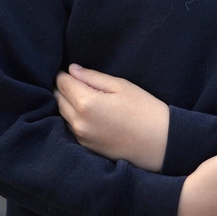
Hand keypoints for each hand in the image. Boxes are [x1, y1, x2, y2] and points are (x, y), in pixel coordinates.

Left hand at [54, 65, 169, 171]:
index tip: (68, 69)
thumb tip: (72, 69)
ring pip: (62, 113)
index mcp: (86, 103)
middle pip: (58, 99)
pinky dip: (72, 116)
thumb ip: (92, 76)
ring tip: (79, 93)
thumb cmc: (143, 108)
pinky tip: (85, 111)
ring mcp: (80, 137)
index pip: (62, 83)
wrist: (158, 143)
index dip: (64, 74)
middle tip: (74, 79)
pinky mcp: (86, 147)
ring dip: (66, 102)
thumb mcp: (120, 85)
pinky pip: (71, 127)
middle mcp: (78, 122)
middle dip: (63, 87)